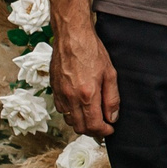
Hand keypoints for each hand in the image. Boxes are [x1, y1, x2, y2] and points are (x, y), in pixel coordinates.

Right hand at [51, 17, 119, 137]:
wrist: (71, 36)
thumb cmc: (92, 51)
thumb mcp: (110, 74)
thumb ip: (112, 98)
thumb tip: (112, 117)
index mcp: (87, 94)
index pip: (94, 125)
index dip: (103, 131)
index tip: (110, 130)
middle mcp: (70, 98)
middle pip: (80, 127)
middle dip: (92, 131)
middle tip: (103, 126)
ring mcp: (60, 94)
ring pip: (69, 120)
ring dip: (81, 124)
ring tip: (92, 118)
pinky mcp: (53, 89)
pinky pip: (61, 110)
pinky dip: (71, 114)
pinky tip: (80, 107)